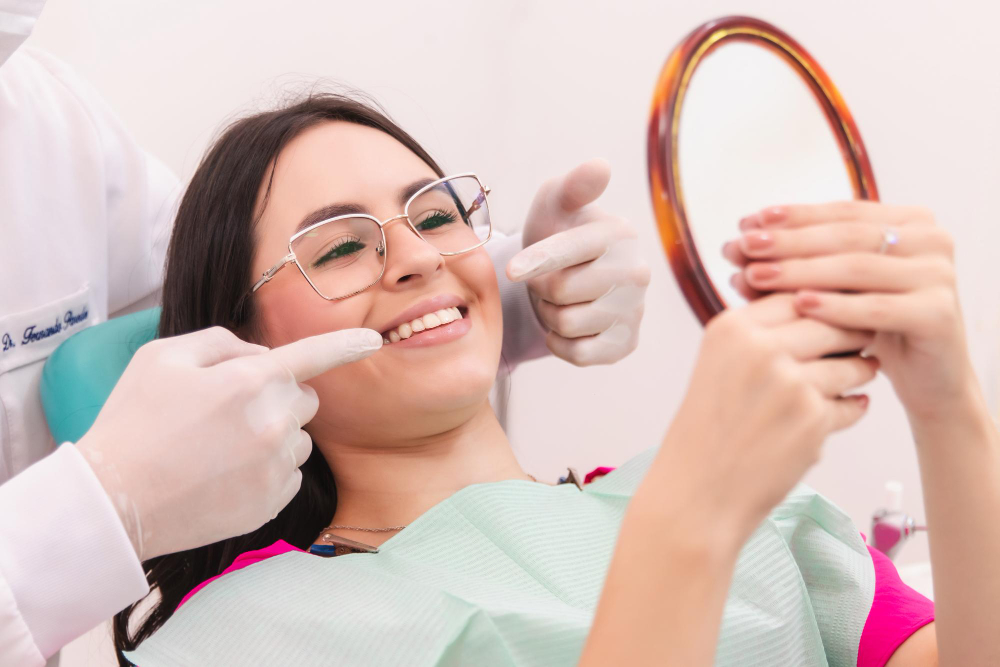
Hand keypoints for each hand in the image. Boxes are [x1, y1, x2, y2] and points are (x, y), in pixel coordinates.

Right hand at [76, 326, 381, 559]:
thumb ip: (220, 343)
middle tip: (232, 410)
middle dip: (281, 397)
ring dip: (275, 436)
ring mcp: (275, 466)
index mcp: (249, 381)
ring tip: (222, 448)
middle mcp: (273, 423)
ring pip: (299, 439)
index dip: (346, 344)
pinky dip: (268, 470)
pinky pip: (289, 474)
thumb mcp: (162, 357)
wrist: (113, 501)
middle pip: (305, 399)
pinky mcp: (272, 502)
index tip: (373, 340)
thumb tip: (259, 355)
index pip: (313, 355)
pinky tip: (227, 475)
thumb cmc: (133, 421)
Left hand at [507, 159, 649, 365]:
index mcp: (619, 234)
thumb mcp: (558, 202)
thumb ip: (574, 185)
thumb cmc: (559, 231)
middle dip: (541, 287)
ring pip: (566, 323)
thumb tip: (601, 166)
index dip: (536, 261)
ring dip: (548, 313)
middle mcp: (636, 272)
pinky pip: (578, 354)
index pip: (570, 250)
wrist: (570, 274)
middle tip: (545, 278)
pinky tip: (565, 325)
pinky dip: (560, 342)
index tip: (513, 270)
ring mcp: (635, 310)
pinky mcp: (626, 343)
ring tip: (557, 299)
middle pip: (562, 291)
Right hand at [656, 294, 876, 541]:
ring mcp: (790, 383)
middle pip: (832, 319)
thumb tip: (819, 306)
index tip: (833, 316)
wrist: (698, 494)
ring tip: (846, 381)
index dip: (821, 304)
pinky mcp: (813, 419)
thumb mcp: (720, 365)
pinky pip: (853, 402)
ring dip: (857, 371)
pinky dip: (848, 410)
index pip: (797, 293)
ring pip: (853, 360)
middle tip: (855, 345)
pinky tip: (828, 418)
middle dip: (850, 333)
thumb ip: (760, 334)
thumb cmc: (708, 431)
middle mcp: (760, 348)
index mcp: (732, 328)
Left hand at [725, 202, 969, 418]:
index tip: (746, 222)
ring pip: (857, 269)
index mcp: (909, 221)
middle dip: (789, 242)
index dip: (792, 216)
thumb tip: (735, 245)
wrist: (924, 377)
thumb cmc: (870, 326)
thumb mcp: (834, 287)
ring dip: (802, 271)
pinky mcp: (939, 313)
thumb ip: (796, 262)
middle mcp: (931, 239)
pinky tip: (799, 305)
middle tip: (744, 247)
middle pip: (846, 237)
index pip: (841, 212)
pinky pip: (877, 308)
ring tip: (757, 275)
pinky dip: (836, 306)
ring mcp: (940, 274)